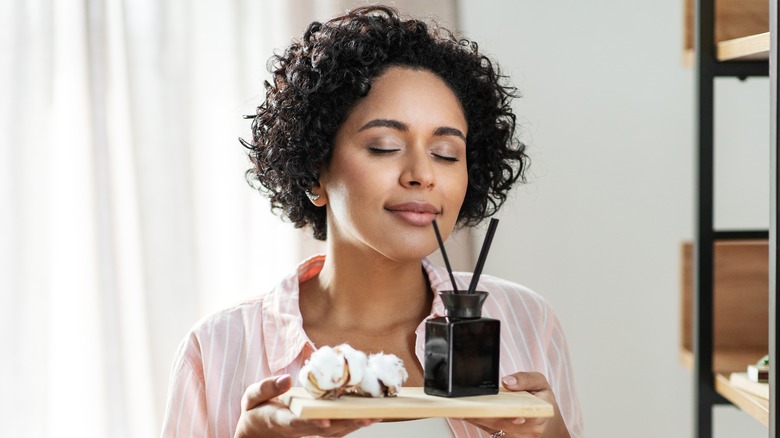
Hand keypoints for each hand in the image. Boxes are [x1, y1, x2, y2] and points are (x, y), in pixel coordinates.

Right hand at [234, 374, 377, 436]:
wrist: (256, 434)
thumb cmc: (255, 412)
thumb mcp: (251, 397)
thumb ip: (267, 388)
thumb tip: (286, 378)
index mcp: (279, 420)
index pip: (298, 423)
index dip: (312, 422)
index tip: (326, 420)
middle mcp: (297, 429)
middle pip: (324, 429)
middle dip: (346, 423)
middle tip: (367, 417)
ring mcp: (308, 432)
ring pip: (334, 432)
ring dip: (354, 425)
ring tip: (376, 416)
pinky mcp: (315, 430)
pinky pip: (336, 430)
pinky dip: (351, 424)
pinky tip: (368, 416)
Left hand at [465, 372, 569, 437]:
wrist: (549, 428)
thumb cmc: (544, 403)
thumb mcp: (542, 384)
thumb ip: (525, 379)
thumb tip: (506, 381)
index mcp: (538, 416)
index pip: (521, 416)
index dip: (504, 413)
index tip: (489, 408)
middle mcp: (527, 433)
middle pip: (498, 424)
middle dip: (479, 414)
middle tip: (460, 405)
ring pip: (490, 429)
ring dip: (473, 418)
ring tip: (456, 407)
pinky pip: (489, 432)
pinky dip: (477, 421)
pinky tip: (464, 413)